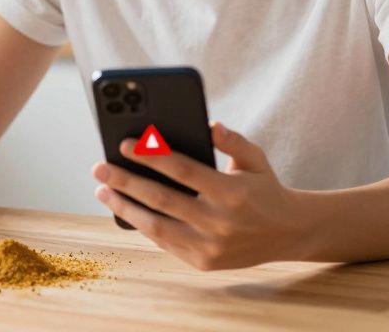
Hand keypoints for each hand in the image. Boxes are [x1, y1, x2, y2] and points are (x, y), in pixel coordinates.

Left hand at [91, 122, 310, 269]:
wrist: (289, 234)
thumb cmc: (264, 188)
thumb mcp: (255, 159)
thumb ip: (232, 141)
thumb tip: (209, 124)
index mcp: (232, 192)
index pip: (182, 170)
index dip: (150, 155)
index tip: (123, 144)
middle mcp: (220, 222)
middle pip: (162, 199)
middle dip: (126, 181)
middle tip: (100, 168)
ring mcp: (211, 247)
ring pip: (157, 227)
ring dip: (125, 208)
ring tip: (103, 190)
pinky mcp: (204, 263)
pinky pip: (165, 244)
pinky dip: (143, 226)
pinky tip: (126, 209)